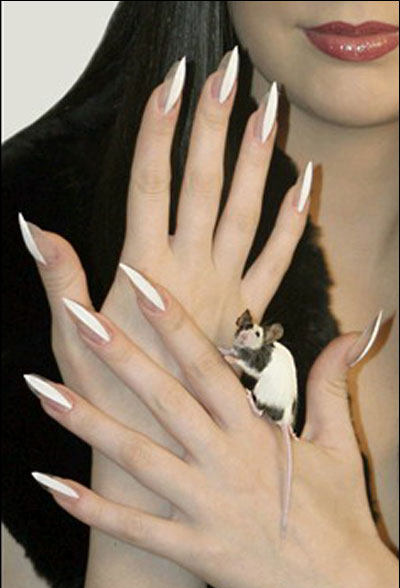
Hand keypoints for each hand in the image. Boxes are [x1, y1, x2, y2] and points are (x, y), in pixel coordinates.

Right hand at [20, 52, 308, 437]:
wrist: (165, 446)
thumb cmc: (113, 395)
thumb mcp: (73, 338)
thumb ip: (62, 278)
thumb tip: (36, 227)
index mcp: (148, 271)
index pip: (152, 183)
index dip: (160, 131)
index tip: (170, 83)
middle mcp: (194, 272)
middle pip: (203, 184)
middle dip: (212, 124)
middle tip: (224, 72)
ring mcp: (229, 289)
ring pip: (247, 212)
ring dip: (258, 159)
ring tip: (268, 109)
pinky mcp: (249, 312)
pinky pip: (279, 260)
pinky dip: (294, 223)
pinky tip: (303, 184)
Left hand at [27, 280, 394, 587]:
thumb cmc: (339, 514)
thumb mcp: (340, 442)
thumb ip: (333, 382)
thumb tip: (355, 333)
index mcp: (256, 429)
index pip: (207, 363)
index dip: (173, 321)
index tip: (140, 283)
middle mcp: (226, 459)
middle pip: (164, 398)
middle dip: (120, 355)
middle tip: (78, 316)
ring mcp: (207, 506)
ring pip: (138, 458)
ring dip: (88, 424)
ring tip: (44, 391)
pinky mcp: (197, 551)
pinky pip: (137, 530)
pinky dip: (94, 511)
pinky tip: (51, 484)